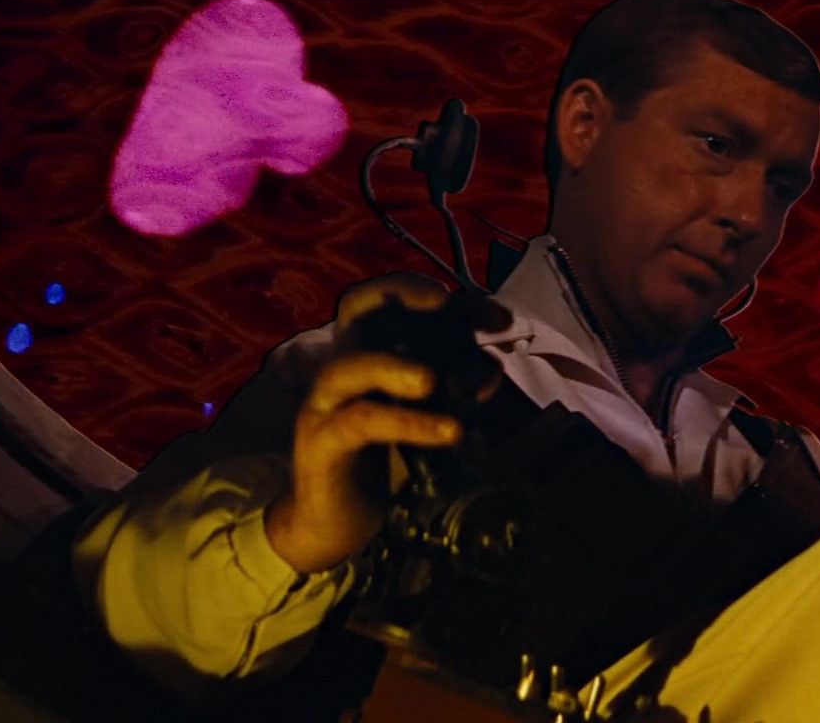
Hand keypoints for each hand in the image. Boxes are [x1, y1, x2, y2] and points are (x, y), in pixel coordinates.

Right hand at [265, 272, 510, 573]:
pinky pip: (361, 422)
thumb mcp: (423, 421)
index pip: (392, 303)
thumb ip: (454, 393)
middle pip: (357, 308)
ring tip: (434, 381)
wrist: (334, 525)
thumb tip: (492, 367)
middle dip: (401, 294)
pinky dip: (406, 423)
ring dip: (394, 366)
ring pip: (351, 365)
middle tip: (447, 303)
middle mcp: (341, 369)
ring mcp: (323, 404)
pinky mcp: (321, 443)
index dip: (442, 299)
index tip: (498, 316)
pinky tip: (447, 432)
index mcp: (367, 356)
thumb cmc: (380, 464)